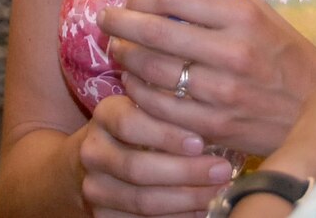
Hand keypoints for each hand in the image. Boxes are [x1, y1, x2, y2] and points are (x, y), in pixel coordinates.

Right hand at [79, 90, 235, 217]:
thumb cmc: (141, 128)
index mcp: (105, 114)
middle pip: (137, 167)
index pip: (129, 123)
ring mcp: (95, 187)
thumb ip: (172, 111)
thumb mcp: (149, 109)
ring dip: (186, 199)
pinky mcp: (102, 215)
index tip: (200, 143)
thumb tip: (214, 121)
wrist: (103, 159)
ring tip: (216, 191)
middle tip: (221, 171)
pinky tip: (200, 210)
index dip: (165, 135)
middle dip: (185, 172)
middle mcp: (93, 151)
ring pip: (142, 200)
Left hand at [100, 0, 315, 156]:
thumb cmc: (286, 56)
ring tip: (119, 51)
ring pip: (153, 73)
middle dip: (121, 25)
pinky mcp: (214, 126)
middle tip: (106, 21)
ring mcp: (221, 93)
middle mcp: (231, 52)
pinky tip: (135, 85)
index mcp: (242, 17)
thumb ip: (219, 5)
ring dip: (127, 60)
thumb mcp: (261, 15)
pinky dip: (141, 94)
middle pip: (155, 34)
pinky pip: (162, 108)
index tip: (131, 0)